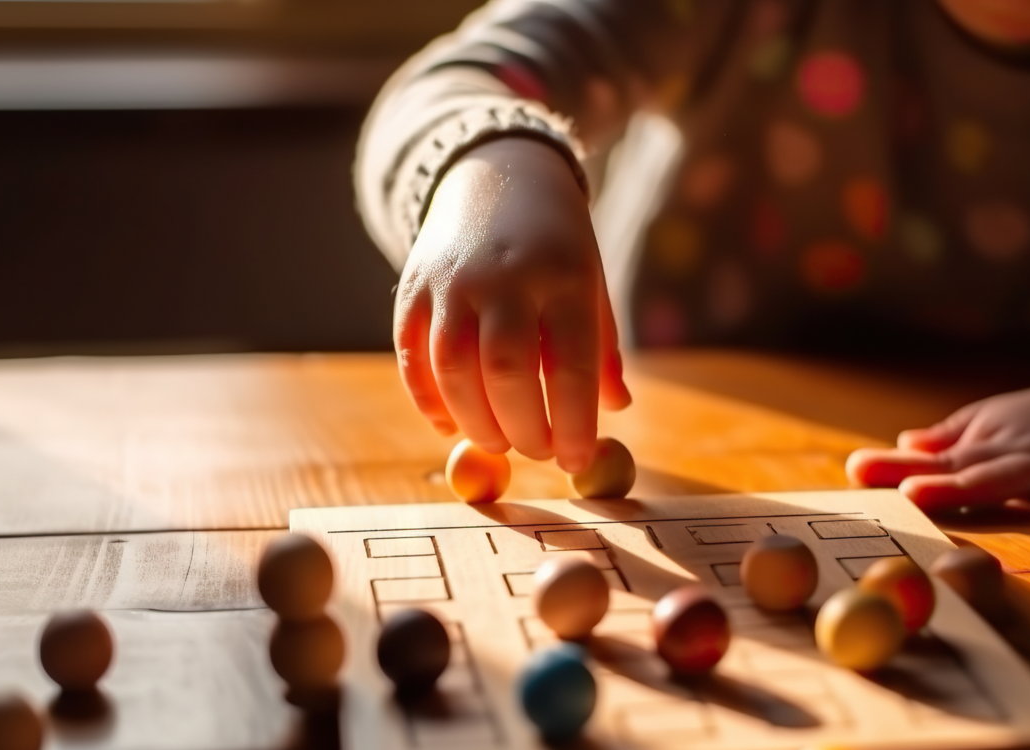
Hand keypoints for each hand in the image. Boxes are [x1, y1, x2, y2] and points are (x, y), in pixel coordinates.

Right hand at [393, 137, 630, 472]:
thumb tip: (618, 409)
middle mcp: (505, 276)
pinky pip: (411, 354)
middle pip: (508, 370)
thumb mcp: (591, 282)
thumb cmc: (556, 245)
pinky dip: (427, 398)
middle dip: (523, 428)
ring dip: (474, 420)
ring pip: (453, 367)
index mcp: (564, 275)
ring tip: (498, 440)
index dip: (574, 422)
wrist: (497, 173)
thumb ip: (601, 348)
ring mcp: (453, 279)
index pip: (571, 363)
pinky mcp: (414, 286)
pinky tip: (449, 422)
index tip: (577, 460)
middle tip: (538, 452)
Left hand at [846, 372, 1029, 522]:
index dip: (894, 467)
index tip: (855, 469)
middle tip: (887, 489)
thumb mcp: (994, 424)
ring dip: (969, 487)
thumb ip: (950, 442)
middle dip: (924, 480)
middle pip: (963, 470)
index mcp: (983, 442)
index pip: (933, 460)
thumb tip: (903, 447)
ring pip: (1010, 478)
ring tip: (925, 495)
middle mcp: (1011, 452)